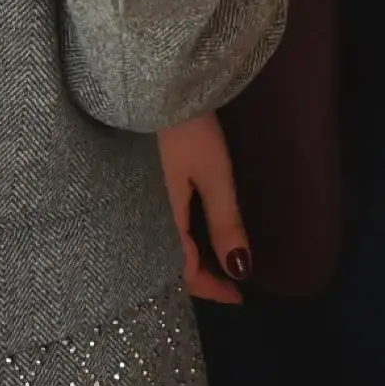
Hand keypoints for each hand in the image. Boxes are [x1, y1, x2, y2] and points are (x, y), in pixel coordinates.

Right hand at [156, 115, 250, 302]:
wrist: (156, 88)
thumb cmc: (189, 131)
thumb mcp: (213, 175)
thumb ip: (225, 221)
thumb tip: (240, 270)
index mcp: (163, 220)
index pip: (185, 271)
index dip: (213, 289)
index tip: (239, 297)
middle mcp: (148, 216)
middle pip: (171, 263)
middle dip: (199, 279)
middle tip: (229, 284)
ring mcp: (144, 200)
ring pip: (165, 245)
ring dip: (190, 260)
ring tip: (216, 264)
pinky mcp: (146, 185)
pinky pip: (163, 227)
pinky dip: (181, 240)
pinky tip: (194, 234)